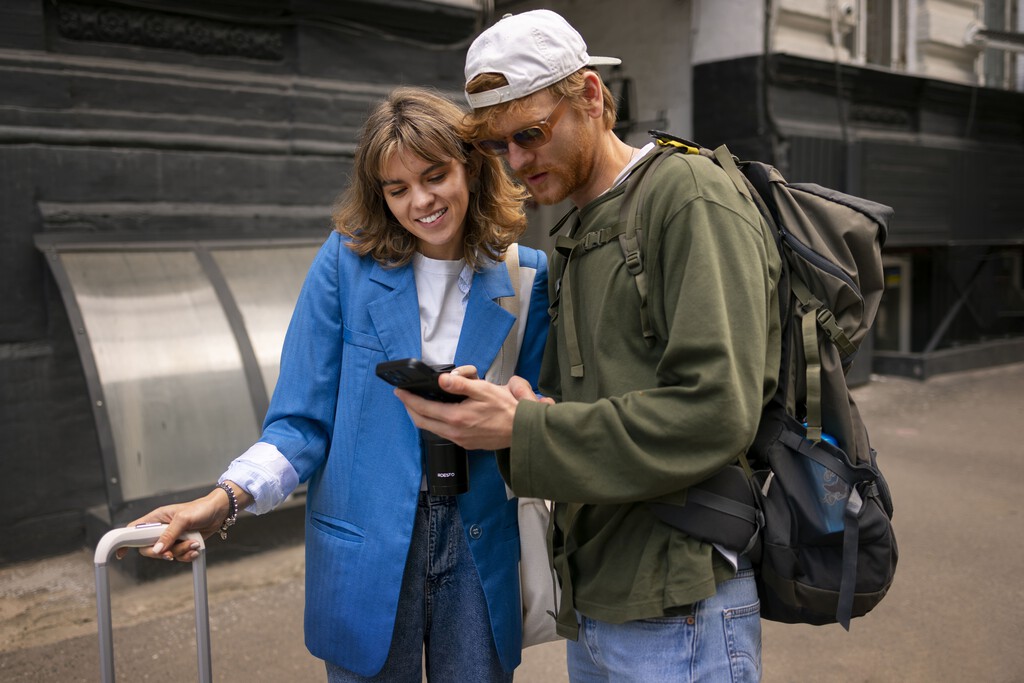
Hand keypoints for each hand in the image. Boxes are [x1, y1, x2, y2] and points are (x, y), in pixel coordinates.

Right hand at [114, 487, 237, 562]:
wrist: (219, 512)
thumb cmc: (201, 509)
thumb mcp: (184, 519)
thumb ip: (169, 534)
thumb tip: (157, 549)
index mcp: (156, 519)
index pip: (133, 530)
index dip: (124, 541)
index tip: (120, 553)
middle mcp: (161, 529)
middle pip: (149, 549)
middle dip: (162, 552)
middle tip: (171, 553)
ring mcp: (172, 537)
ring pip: (166, 554)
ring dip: (180, 552)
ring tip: (193, 543)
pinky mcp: (182, 544)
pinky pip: (179, 556)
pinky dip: (187, 555)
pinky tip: (195, 548)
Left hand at [395, 369, 548, 449]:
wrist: (522, 430)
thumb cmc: (507, 409)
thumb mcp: (484, 390)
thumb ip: (461, 384)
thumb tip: (441, 379)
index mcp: (456, 418)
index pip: (423, 408)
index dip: (408, 399)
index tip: (399, 391)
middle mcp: (455, 432)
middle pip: (422, 422)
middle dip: (411, 409)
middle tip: (405, 397)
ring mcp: (460, 440)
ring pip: (432, 429)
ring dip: (423, 416)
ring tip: (419, 404)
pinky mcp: (467, 444)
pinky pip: (443, 433)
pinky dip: (435, 422)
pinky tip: (440, 414)